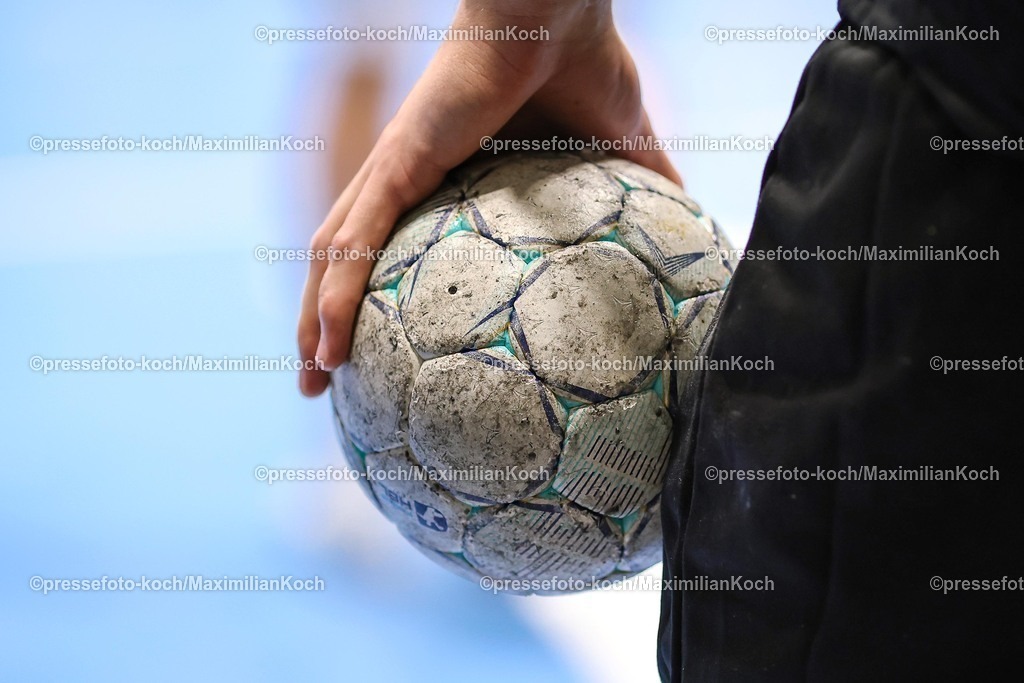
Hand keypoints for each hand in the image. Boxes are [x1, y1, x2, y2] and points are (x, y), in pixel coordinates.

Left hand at [298, 0, 680, 395]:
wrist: (560, 9)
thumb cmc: (586, 65)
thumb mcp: (625, 149)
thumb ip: (646, 189)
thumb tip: (693, 224)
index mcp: (447, 181)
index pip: (397, 251)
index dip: (379, 301)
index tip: (380, 353)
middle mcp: (405, 181)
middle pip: (346, 265)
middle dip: (324, 326)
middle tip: (320, 384)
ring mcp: (393, 173)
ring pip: (333, 259)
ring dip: (313, 323)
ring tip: (309, 382)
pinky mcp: (397, 164)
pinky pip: (354, 243)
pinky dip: (335, 298)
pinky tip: (327, 351)